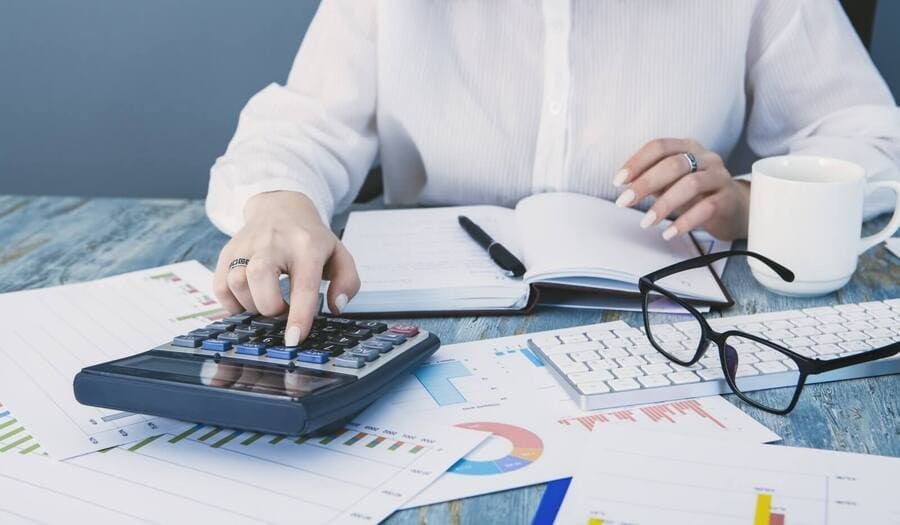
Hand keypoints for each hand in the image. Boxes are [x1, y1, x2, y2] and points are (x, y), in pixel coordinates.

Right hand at [213, 191, 359, 345]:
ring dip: (252, 305)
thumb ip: (347, 282)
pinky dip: (233, 303)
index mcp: (306, 246)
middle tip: (283, 310)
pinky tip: (250, 300)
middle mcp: (273, 242)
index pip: (302, 285)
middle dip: (270, 307)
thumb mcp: (339, 255)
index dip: (298, 316)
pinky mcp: (227, 252)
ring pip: (236, 283)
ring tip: (268, 302)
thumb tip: (335, 307)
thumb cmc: (311, 239)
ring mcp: (246, 245)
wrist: (281, 207)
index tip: (293, 339)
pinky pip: (220, 287)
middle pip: (259, 279)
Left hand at [613, 138, 750, 240]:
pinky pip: (706, 208)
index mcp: (687, 147)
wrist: (736, 209)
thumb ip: (652, 181)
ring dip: (663, 204)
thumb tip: (625, 185)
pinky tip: (669, 232)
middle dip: (645, 183)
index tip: (618, 181)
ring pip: (690, 184)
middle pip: (673, 164)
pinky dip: (684, 222)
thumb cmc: (697, 194)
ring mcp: (719, 177)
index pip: (659, 147)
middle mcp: (706, 158)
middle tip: (624, 202)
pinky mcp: (728, 199)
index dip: (636, 162)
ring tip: (646, 222)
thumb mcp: (671, 184)